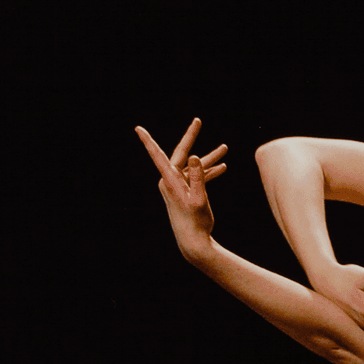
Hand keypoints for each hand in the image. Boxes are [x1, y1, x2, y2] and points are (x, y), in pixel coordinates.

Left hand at [135, 118, 227, 261]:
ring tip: (225, 149)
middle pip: (181, 154)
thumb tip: (194, 156)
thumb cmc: (196, 223)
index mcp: (169, 181)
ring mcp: (177, 186)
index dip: (148, 141)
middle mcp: (170, 181)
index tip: (138, 128)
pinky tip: (223, 168)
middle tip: (198, 121)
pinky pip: (195, 177)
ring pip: (193, 166)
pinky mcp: (184, 192)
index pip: (158, 155)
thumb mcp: (200, 199)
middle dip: (192, 137)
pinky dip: (208, 173)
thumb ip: (198, 177)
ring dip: (209, 159)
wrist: (194, 242)